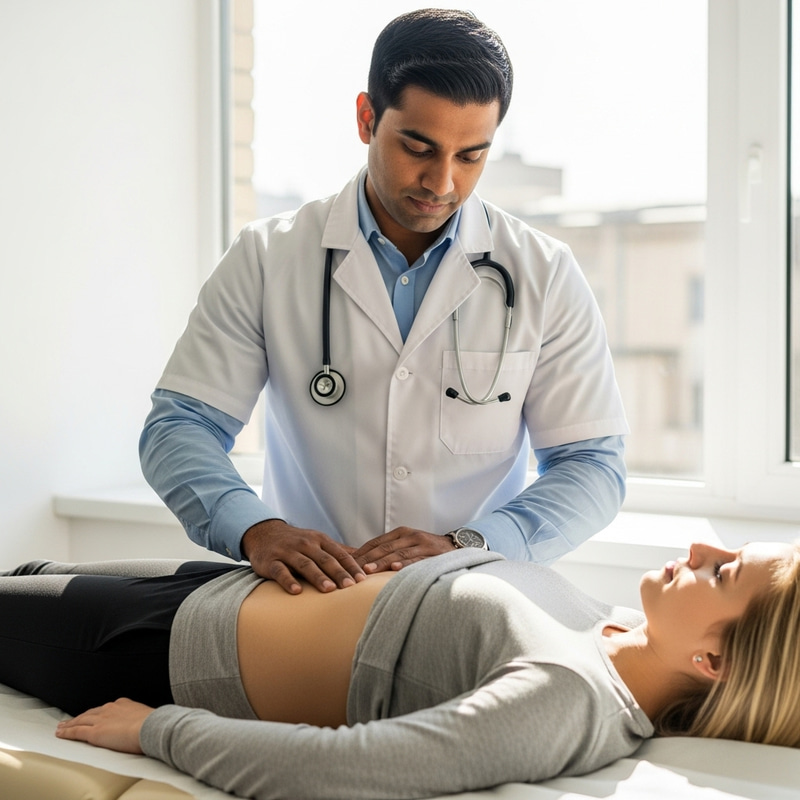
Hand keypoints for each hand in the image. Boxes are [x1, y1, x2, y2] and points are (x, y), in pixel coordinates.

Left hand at [55, 698, 151, 753]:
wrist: (150, 727)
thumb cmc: (153, 724)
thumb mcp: (147, 717)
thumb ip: (140, 719)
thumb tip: (144, 725)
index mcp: (123, 704)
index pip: (106, 709)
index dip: (96, 713)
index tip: (93, 716)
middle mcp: (110, 709)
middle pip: (90, 713)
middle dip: (80, 717)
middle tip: (70, 720)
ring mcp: (101, 720)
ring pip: (80, 721)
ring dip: (70, 724)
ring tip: (61, 727)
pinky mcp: (94, 733)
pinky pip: (76, 732)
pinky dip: (67, 732)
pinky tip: (60, 733)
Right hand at [242, 519, 365, 592]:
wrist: (264, 534)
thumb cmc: (297, 542)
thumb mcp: (319, 542)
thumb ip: (339, 551)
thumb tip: (366, 560)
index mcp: (320, 540)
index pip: (339, 554)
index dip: (352, 566)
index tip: (363, 580)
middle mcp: (305, 544)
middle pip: (325, 559)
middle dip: (339, 573)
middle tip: (351, 587)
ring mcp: (287, 552)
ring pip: (305, 564)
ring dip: (318, 577)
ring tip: (329, 590)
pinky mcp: (270, 561)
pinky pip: (280, 571)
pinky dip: (288, 581)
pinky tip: (296, 591)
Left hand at [352, 527, 455, 573]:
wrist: (455, 546)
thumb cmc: (426, 549)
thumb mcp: (408, 545)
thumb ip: (390, 550)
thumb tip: (364, 563)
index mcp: (401, 533)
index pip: (376, 542)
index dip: (362, 552)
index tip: (347, 562)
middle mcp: (410, 536)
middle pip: (384, 548)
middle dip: (367, 559)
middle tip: (352, 568)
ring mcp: (422, 544)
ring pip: (398, 554)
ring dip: (382, 563)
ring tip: (369, 571)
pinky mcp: (433, 555)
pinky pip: (417, 560)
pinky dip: (405, 565)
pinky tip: (395, 569)